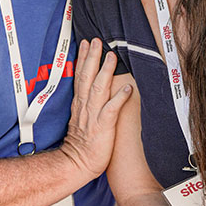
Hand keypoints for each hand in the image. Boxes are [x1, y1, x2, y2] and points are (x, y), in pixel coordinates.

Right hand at [60, 39, 131, 181]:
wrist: (76, 164)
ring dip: (105, 72)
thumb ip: (85, 105)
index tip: (86, 43)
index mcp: (79, 104)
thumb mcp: (80, 120)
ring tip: (112, 56)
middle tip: (96, 41)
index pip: (80, 76)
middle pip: (87, 77)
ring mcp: (93, 116)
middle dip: (92, 57)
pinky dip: (119, 98)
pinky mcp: (102, 127)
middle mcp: (85, 107)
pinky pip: (111, 110)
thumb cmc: (81, 145)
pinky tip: (128, 88)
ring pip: (98, 89)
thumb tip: (91, 91)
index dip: (83, 59)